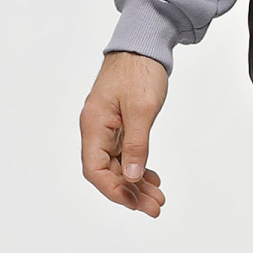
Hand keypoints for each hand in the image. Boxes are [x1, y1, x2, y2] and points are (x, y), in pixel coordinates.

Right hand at [80, 52, 169, 214]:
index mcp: (94, 125)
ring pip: (118, 165)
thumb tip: (132, 177)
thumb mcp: (142, 110)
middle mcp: (96, 129)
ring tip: (157, 198)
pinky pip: (124, 154)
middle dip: (130, 193)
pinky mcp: (119, 125)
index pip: (95, 169)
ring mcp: (107, 128)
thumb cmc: (139, 71)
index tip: (134, 204)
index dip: (113, 190)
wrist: (143, 45)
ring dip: (136, 184)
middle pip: (107, 172)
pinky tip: (152, 178)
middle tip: (155, 207)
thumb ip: (137, 144)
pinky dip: (138, 168)